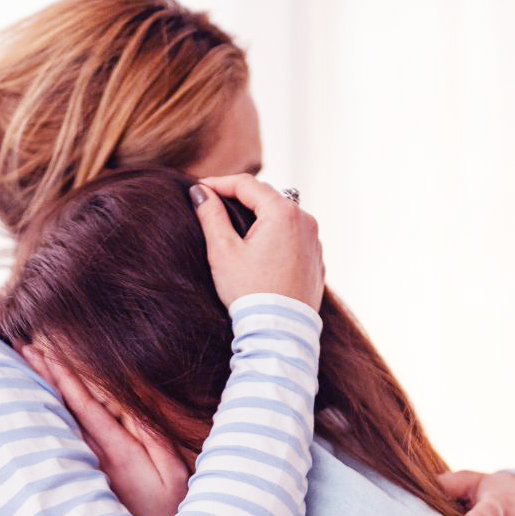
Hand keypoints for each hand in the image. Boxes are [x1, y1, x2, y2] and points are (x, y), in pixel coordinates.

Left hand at [21, 345, 189, 515]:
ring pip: (59, 422)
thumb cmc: (170, 511)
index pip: (84, 405)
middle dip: (43, 374)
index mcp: (117, 452)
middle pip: (63, 408)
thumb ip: (152, 436)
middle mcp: (94, 458)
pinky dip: (50, 416)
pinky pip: (64, 440)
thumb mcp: (173, 471)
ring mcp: (86, 469)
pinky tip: (37, 402)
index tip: (45, 349)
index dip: (64, 375)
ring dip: (42, 390)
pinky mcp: (85, 478)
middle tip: (21, 343)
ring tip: (24, 361)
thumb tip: (132, 402)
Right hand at [190, 174, 324, 310]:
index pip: (246, 184)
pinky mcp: (316, 260)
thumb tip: (200, 193)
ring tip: (235, 226)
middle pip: (267, 198)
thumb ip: (211, 216)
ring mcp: (314, 241)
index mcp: (283, 212)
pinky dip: (275, 236)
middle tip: (214, 203)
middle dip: (239, 198)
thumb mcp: (223, 251)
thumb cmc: (250, 293)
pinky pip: (293, 237)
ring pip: (282, 217)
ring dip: (259, 216)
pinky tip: (259, 249)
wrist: (280, 332)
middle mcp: (305, 221)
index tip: (199, 189)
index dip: (219, 183)